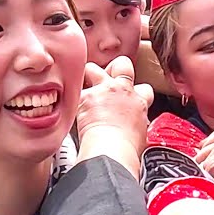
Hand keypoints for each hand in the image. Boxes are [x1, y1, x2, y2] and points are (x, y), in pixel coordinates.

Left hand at [76, 57, 153, 173]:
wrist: (112, 150)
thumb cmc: (126, 149)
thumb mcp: (141, 134)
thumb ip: (135, 124)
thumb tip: (131, 129)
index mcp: (139, 102)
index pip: (143, 87)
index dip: (136, 91)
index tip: (130, 97)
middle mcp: (122, 91)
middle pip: (122, 64)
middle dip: (114, 68)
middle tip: (106, 78)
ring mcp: (103, 91)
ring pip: (93, 68)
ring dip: (88, 75)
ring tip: (84, 84)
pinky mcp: (85, 97)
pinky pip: (75, 89)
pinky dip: (72, 95)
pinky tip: (70, 101)